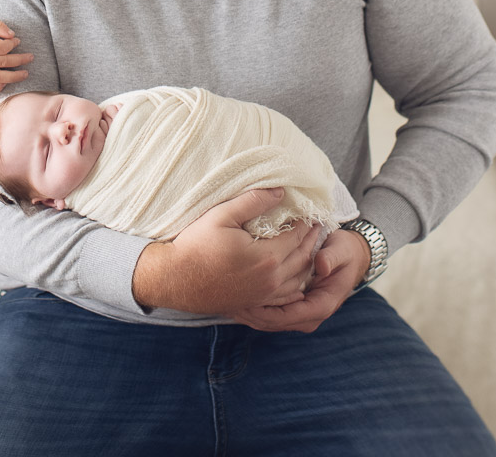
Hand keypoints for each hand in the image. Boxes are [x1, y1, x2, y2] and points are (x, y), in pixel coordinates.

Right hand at [132, 187, 319, 314]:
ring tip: (312, 246)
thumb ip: (253, 202)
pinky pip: (287, 296)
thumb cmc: (196, 245)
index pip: (296, 237)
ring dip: (309, 262)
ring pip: (298, 279)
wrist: (176, 279)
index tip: (312, 212)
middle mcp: (271, 280)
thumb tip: (280, 191)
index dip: (306, 224)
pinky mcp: (256, 304)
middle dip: (312, 241)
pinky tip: (299, 278)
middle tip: (319, 226)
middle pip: (302, 258)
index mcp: (266, 258)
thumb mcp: (222, 215)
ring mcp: (264, 295)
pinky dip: (299, 284)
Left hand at [232, 226, 370, 332]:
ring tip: (224, 300)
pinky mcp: (291, 308)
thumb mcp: (341, 251)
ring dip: (247, 312)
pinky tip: (235, 297)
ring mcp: (298, 314)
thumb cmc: (343, 252)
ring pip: (267, 321)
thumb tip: (321, 265)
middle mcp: (308, 316)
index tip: (241, 300)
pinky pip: (268, 313)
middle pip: (272, 322)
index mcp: (320, 306)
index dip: (261, 310)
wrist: (347, 257)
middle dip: (248, 313)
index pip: (285, 316)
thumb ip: (331, 258)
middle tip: (224, 301)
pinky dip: (252, 307)